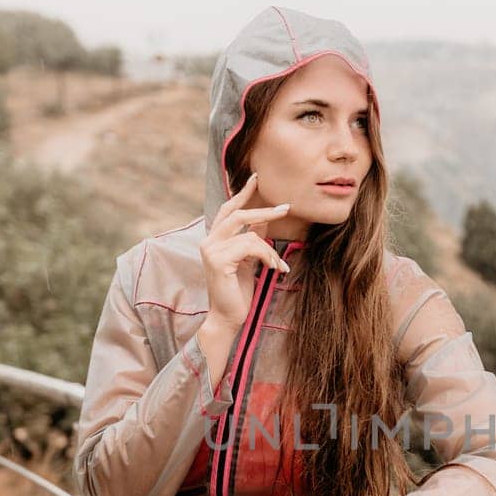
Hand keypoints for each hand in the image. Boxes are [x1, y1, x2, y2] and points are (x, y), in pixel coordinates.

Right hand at [201, 172, 291, 327]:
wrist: (228, 317)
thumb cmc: (238, 292)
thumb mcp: (249, 260)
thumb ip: (253, 239)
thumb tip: (265, 218)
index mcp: (214, 239)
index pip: (228, 209)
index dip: (243, 193)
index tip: (257, 178)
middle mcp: (208, 241)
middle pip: (237, 214)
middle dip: (264, 210)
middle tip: (286, 208)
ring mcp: (210, 250)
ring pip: (249, 234)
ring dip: (270, 250)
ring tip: (278, 265)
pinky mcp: (217, 260)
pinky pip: (251, 247)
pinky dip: (267, 256)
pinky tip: (273, 269)